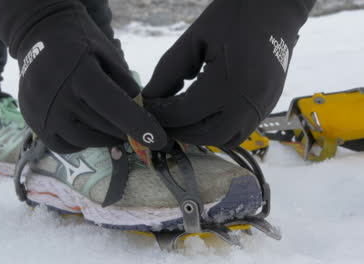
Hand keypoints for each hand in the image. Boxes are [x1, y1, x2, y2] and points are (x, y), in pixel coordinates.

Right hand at [0, 0, 166, 152]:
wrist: (37, 36)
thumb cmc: (79, 42)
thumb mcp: (107, 53)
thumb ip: (125, 83)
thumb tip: (141, 114)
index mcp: (78, 73)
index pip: (114, 106)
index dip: (138, 125)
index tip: (158, 140)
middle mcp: (56, 96)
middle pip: (102, 126)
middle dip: (125, 130)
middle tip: (136, 129)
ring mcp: (42, 113)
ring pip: (85, 140)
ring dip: (106, 138)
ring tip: (115, 128)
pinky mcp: (34, 124)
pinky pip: (66, 146)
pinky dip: (83, 143)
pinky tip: (90, 130)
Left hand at [143, 0, 314, 147]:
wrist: (273, 9)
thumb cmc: (230, 18)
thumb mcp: (192, 41)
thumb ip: (167, 73)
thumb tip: (148, 100)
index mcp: (227, 83)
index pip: (184, 115)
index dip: (160, 116)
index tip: (146, 108)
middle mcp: (247, 103)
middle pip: (205, 135)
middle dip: (178, 132)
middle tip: (161, 120)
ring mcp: (262, 107)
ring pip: (225, 139)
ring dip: (199, 136)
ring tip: (181, 121)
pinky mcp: (268, 106)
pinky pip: (241, 132)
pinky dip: (218, 131)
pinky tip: (203, 117)